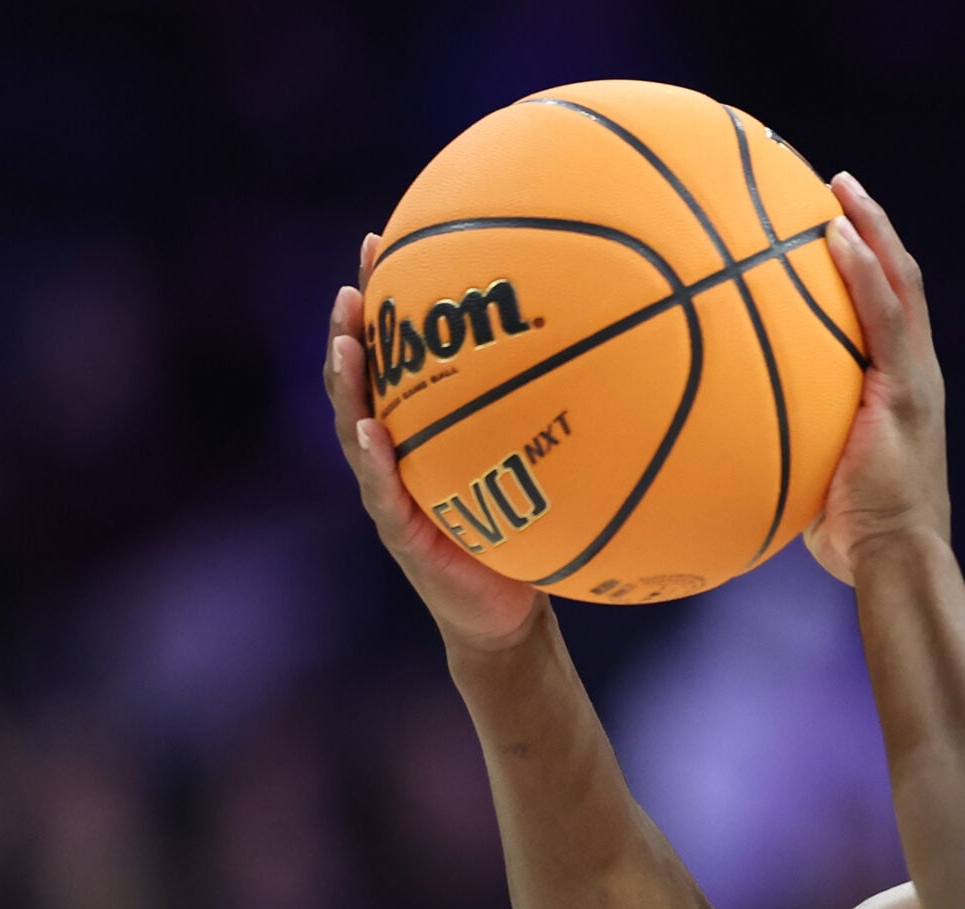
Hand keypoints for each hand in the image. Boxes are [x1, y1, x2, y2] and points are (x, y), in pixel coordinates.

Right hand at [323, 233, 545, 651]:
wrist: (510, 613)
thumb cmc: (529, 535)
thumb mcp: (540, 468)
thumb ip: (554, 419)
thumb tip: (619, 357)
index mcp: (421, 428)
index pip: (394, 353)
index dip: (383, 298)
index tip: (382, 239)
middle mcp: (395, 452)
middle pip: (359, 378)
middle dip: (350, 329)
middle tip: (353, 283)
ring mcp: (389, 490)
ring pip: (353, 426)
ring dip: (346, 383)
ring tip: (345, 343)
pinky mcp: (400, 530)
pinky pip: (381, 488)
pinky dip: (372, 458)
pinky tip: (370, 430)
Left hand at [802, 176, 952, 584]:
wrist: (896, 559)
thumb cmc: (853, 538)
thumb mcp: (815, 481)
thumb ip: (784, 447)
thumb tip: (720, 442)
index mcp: (899, 393)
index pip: (889, 315)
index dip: (869, 268)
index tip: (834, 230)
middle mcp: (914, 376)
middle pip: (901, 283)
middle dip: (872, 230)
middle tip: (837, 187)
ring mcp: (915, 380)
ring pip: (901, 283)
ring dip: (872, 229)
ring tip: (839, 187)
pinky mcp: (906, 391)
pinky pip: (884, 316)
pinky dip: (863, 271)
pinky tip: (834, 237)